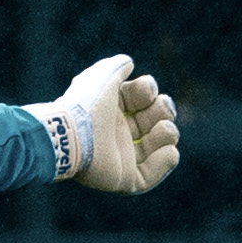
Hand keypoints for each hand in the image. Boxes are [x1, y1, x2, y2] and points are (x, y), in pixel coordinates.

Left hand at [60, 54, 180, 192]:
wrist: (72, 135)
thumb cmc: (87, 104)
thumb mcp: (104, 75)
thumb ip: (117, 66)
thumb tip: (129, 63)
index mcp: (110, 109)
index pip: (138, 100)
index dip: (148, 91)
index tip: (147, 91)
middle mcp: (115, 133)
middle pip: (151, 121)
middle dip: (164, 111)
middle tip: (162, 109)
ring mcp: (120, 157)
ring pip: (154, 147)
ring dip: (167, 134)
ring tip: (164, 128)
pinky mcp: (123, 179)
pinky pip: (149, 176)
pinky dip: (165, 162)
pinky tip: (169, 150)